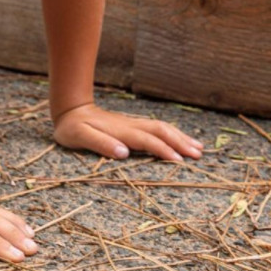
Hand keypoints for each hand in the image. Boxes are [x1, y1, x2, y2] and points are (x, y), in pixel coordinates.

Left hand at [53, 103, 203, 161]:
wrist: (71, 109)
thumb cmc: (72, 127)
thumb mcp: (80, 136)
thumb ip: (100, 144)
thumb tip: (123, 153)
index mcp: (121, 131)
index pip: (147, 140)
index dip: (163, 149)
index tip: (179, 161)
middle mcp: (131, 126)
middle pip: (161, 131)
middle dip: (180, 142)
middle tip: (198, 155)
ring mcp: (133, 124)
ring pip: (162, 128)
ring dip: (180, 137)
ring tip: (199, 148)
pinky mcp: (133, 126)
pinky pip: (157, 129)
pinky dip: (173, 134)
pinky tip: (181, 140)